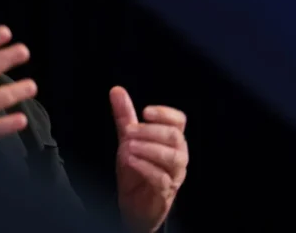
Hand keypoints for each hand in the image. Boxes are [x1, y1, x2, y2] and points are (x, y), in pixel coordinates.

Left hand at [110, 86, 187, 232]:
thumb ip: (124, 116)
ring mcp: (174, 175)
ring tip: (128, 146)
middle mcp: (178, 156)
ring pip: (172, 157)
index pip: (179, 120)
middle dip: (151, 131)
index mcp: (172, 140)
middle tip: (128, 131)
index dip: (164, 113)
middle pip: (175, 137)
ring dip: (148, 148)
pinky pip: (161, 178)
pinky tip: (130, 161)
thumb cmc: (136, 170)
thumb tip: (116, 90)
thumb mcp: (128, 140)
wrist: (134, 206)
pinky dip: (145, 167)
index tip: (145, 112)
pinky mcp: (165, 192)